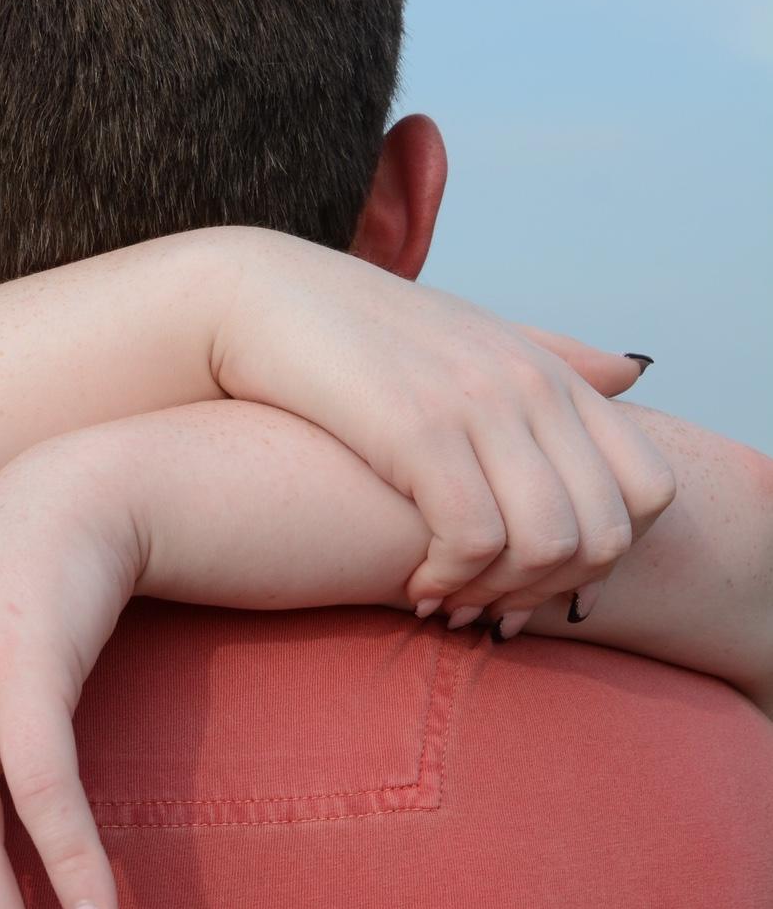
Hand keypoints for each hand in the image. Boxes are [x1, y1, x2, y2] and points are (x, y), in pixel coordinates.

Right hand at [211, 231, 676, 620]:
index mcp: (550, 373)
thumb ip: (550, 358)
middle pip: (608, 533)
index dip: (608, 561)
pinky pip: (474, 539)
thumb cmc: (355, 328)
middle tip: (488, 611)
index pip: (650, 492)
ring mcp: (478, 405)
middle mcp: (530, 386)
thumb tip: (630, 373)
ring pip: (550, 545)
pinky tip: (413, 588)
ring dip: (499, 597)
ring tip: (447, 603)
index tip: (538, 582)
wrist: (258, 297)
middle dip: (551, 594)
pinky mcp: (416, 430)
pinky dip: (450, 583)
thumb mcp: (466, 334)